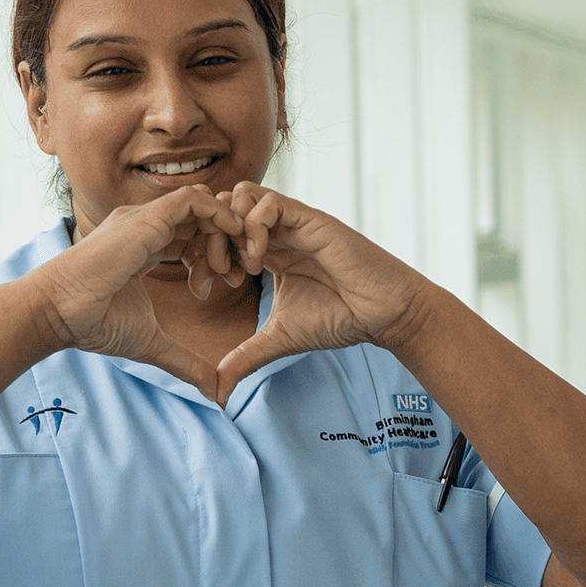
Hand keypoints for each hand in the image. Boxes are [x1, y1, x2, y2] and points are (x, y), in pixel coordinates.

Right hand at [26, 186, 240, 394]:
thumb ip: (188, 363)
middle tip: (241, 273)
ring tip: (236, 264)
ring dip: (227, 230)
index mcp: (142, 247)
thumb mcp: (153, 344)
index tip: (229, 283)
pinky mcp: (146, 218)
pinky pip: (194, 199)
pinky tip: (233, 240)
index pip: (190, 236)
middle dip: (228, 243)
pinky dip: (219, 215)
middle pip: (200, 219)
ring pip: (202, 205)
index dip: (215, 255)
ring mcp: (144, 219)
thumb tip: (217, 395)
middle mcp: (144, 227)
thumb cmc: (94, 325)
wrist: (59, 313)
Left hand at [210, 185, 438, 400]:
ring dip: (231, 228)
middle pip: (222, 208)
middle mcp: (278, 231)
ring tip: (242, 264)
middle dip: (209, 238)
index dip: (202, 255)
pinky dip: (253, 227)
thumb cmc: (340, 319)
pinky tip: (260, 260)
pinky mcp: (311, 220)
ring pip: (241, 195)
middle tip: (218, 273)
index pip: (218, 233)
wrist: (383, 315)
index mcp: (268, 251)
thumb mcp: (280, 338)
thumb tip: (218, 390)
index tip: (206, 288)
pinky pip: (268, 202)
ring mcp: (294, 222)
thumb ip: (246, 356)